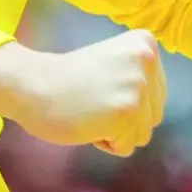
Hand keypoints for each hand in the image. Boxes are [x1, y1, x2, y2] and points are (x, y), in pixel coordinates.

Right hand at [0, 30, 166, 156]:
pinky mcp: (126, 111)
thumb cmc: (69, 77)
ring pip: (142, 133)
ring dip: (116, 132)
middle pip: (154, 115)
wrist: (33, 84)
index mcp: (145, 44)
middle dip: (125, 118)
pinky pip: (126, 146)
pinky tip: (87, 122)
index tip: (101, 86)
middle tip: (93, 100)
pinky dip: (106, 143)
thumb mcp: (116, 62)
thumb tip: (154, 107)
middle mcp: (146, 60)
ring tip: (91, 111)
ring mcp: (138, 86)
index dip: (127, 100)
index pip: (157, 94)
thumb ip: (139, 77)